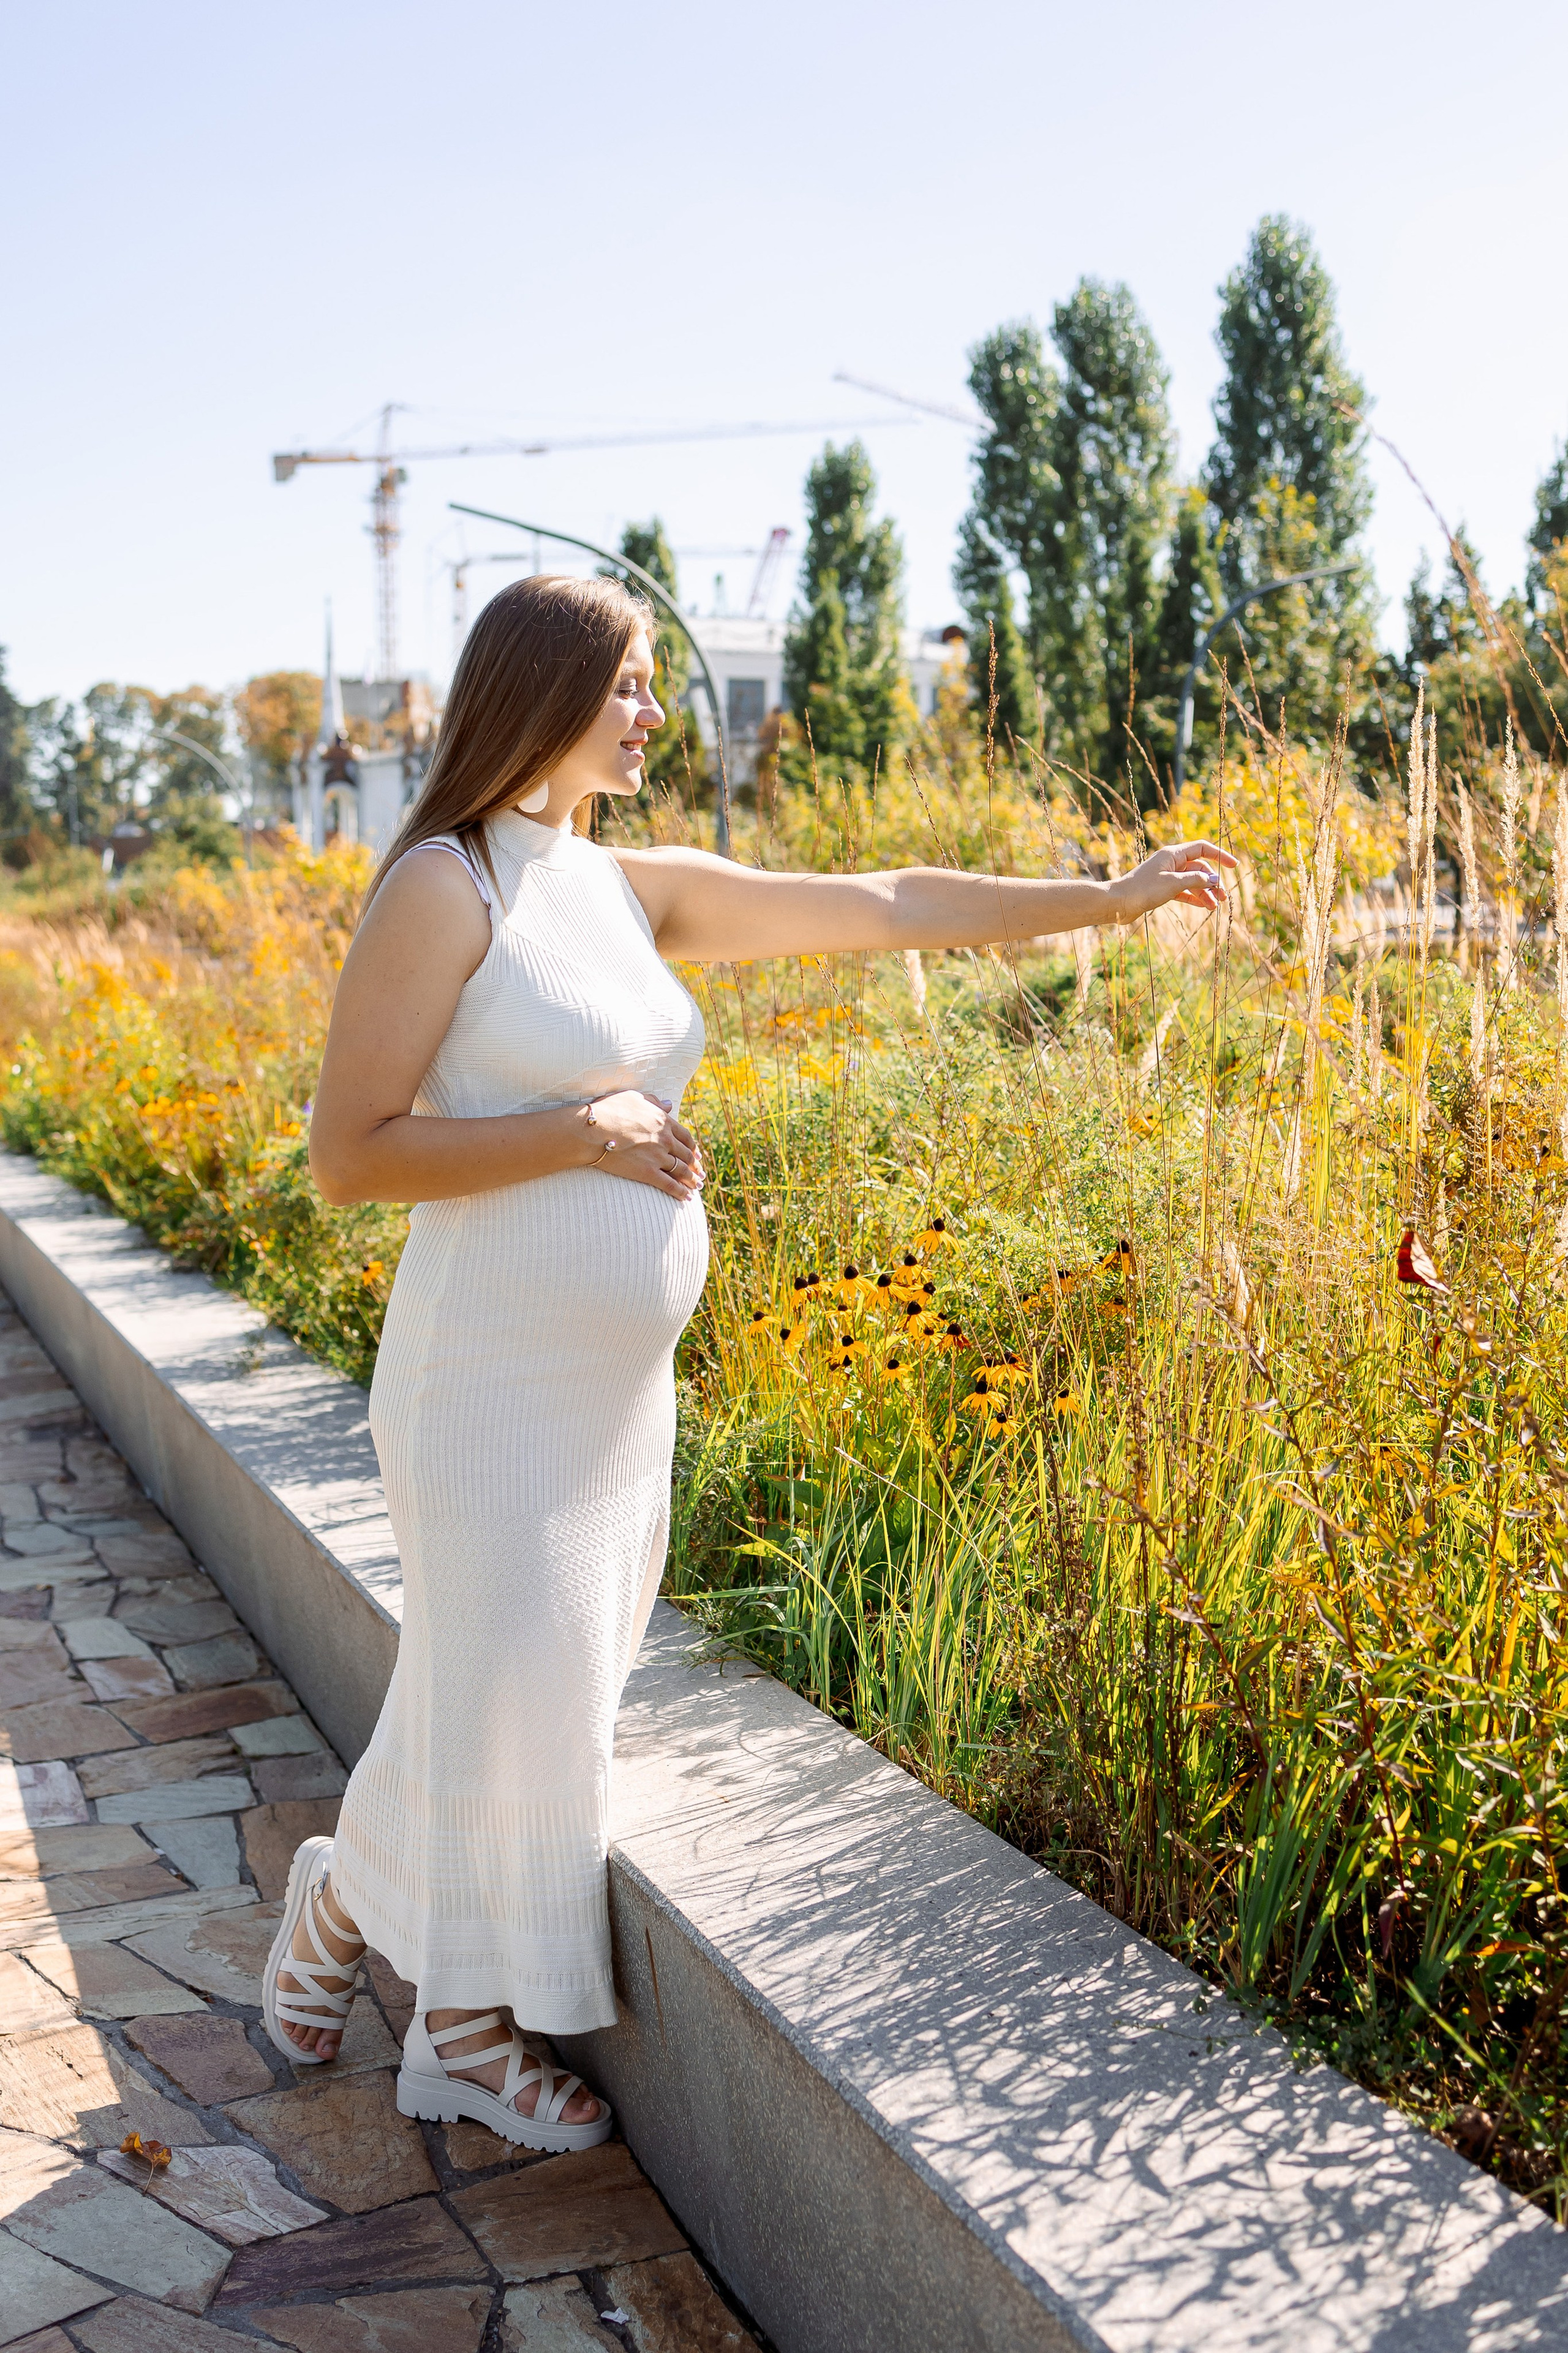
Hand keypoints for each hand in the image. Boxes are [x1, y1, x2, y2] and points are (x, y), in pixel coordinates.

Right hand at [584, 1090, 703, 1201]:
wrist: (592, 1130)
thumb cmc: (608, 1111)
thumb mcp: (633, 1098)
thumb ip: (654, 1102)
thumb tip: (670, 1105)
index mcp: (663, 1121)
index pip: (685, 1136)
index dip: (692, 1147)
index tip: (696, 1154)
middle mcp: (665, 1139)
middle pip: (686, 1155)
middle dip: (695, 1165)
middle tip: (700, 1173)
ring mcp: (658, 1156)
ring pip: (681, 1170)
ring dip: (691, 1180)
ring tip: (697, 1186)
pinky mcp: (648, 1172)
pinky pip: (669, 1184)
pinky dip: (680, 1192)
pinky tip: (687, 1197)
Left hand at [1109, 839, 1236, 921]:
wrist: (1117, 903)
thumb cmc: (1143, 889)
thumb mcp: (1173, 883)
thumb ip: (1197, 880)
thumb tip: (1216, 879)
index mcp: (1173, 854)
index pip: (1202, 848)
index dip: (1220, 855)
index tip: (1234, 865)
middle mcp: (1171, 862)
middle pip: (1199, 868)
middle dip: (1213, 882)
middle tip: (1224, 897)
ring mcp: (1167, 876)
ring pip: (1193, 881)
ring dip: (1205, 893)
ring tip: (1215, 907)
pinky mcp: (1162, 889)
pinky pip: (1184, 891)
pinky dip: (1194, 898)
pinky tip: (1204, 906)